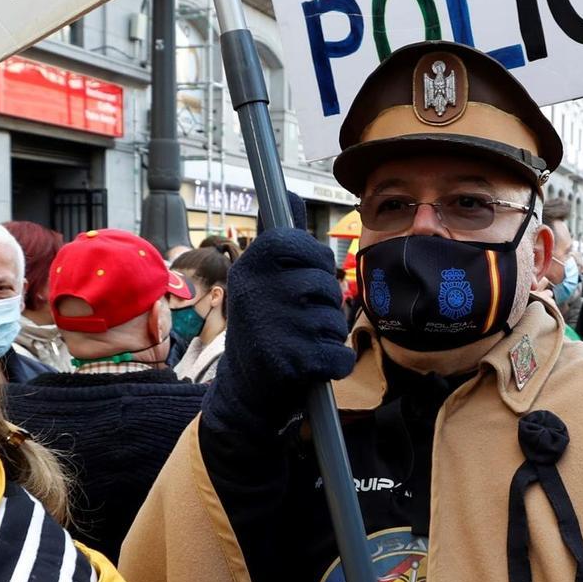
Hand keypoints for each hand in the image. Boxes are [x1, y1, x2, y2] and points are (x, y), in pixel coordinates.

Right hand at [220, 226, 352, 425]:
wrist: (244, 390)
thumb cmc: (264, 326)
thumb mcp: (261, 279)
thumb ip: (280, 238)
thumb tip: (288, 192)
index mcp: (249, 266)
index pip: (299, 243)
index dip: (315, 260)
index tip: (308, 275)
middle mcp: (255, 292)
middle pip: (325, 284)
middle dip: (325, 304)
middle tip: (301, 319)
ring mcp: (271, 327)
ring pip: (334, 321)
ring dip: (327, 335)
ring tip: (301, 342)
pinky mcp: (287, 362)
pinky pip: (338, 356)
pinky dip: (335, 365)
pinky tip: (313, 366)